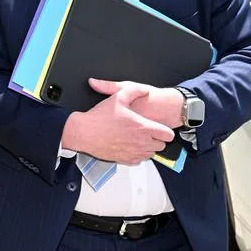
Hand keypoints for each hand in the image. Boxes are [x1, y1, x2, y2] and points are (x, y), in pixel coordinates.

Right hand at [60, 79, 174, 164]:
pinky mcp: (125, 160)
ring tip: (137, 138)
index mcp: (143, 127)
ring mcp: (133, 153)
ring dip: (147, 147)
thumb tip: (144, 90)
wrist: (83, 132)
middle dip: (156, 139)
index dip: (165, 130)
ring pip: (150, 154)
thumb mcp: (118, 97)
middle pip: (161, 146)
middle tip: (146, 132)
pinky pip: (139, 161)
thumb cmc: (99, 117)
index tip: (158, 127)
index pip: (168, 135)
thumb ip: (135, 91)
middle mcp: (141, 142)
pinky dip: (137, 154)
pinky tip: (129, 145)